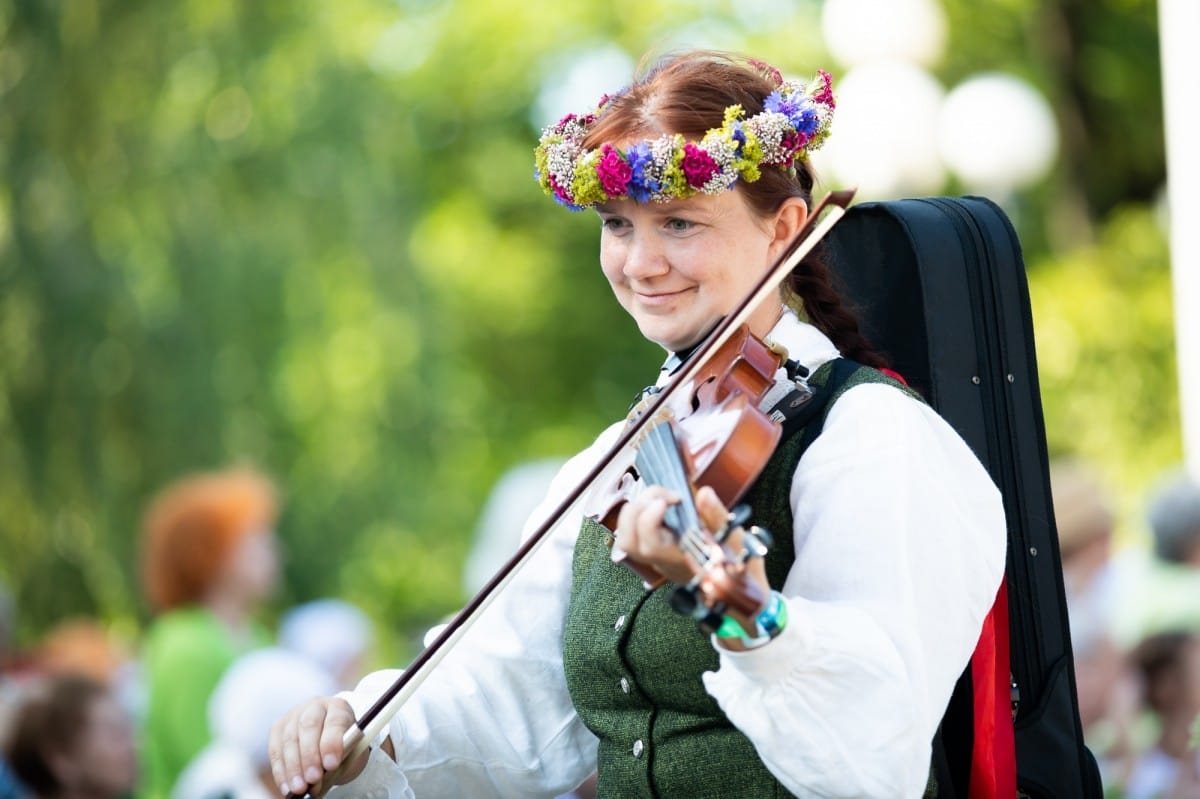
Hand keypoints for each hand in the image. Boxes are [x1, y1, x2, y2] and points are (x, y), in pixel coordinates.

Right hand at [269, 697, 369, 795]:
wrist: (330, 739)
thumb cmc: (343, 747)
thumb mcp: (350, 752)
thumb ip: (337, 761)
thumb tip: (319, 780)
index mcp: (339, 707)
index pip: (336, 721)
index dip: (332, 743)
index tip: (331, 765)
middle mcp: (315, 706)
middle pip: (309, 726)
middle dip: (309, 756)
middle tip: (312, 779)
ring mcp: (294, 715)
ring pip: (290, 739)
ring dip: (293, 767)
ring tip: (299, 788)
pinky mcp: (278, 728)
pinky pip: (276, 750)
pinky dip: (281, 772)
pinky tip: (287, 787)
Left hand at [613, 485, 768, 623]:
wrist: (738, 595)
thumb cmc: (739, 570)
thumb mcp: (736, 540)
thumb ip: (717, 517)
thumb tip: (703, 494)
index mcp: (681, 560)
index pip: (649, 545)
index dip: (650, 518)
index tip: (671, 500)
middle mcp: (663, 562)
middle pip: (629, 541)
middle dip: (641, 508)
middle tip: (666, 496)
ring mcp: (657, 559)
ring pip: (627, 540)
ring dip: (635, 512)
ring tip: (659, 499)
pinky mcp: (655, 553)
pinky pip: (633, 536)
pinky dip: (638, 516)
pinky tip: (658, 507)